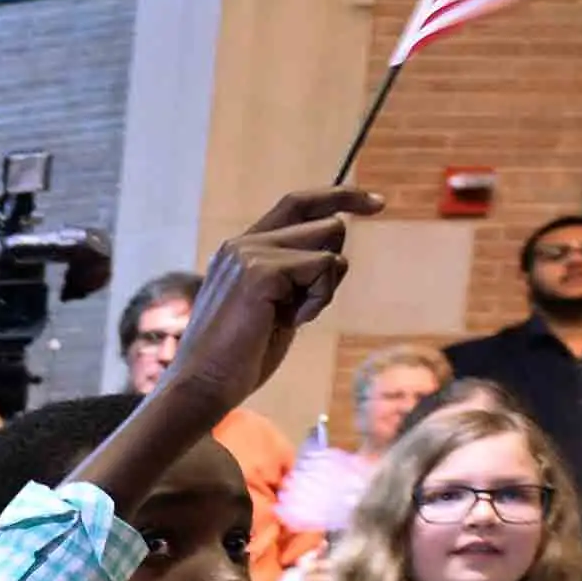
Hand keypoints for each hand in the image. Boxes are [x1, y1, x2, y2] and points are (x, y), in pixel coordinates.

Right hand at [159, 186, 382, 413]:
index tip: (378, 202)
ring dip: (325, 286)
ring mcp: (249, 253)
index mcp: (242, 249)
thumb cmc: (240, 356)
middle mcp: (243, 243)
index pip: (298, 204)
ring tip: (290, 316)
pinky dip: (319, 299)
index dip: (340, 196)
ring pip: (329, 242)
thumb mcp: (275, 306)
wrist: (203, 384)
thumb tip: (335, 246)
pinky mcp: (260, 271)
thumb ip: (296, 275)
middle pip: (328, 224)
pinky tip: (288, 321)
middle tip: (302, 307)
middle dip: (334, 267)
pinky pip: (325, 267)